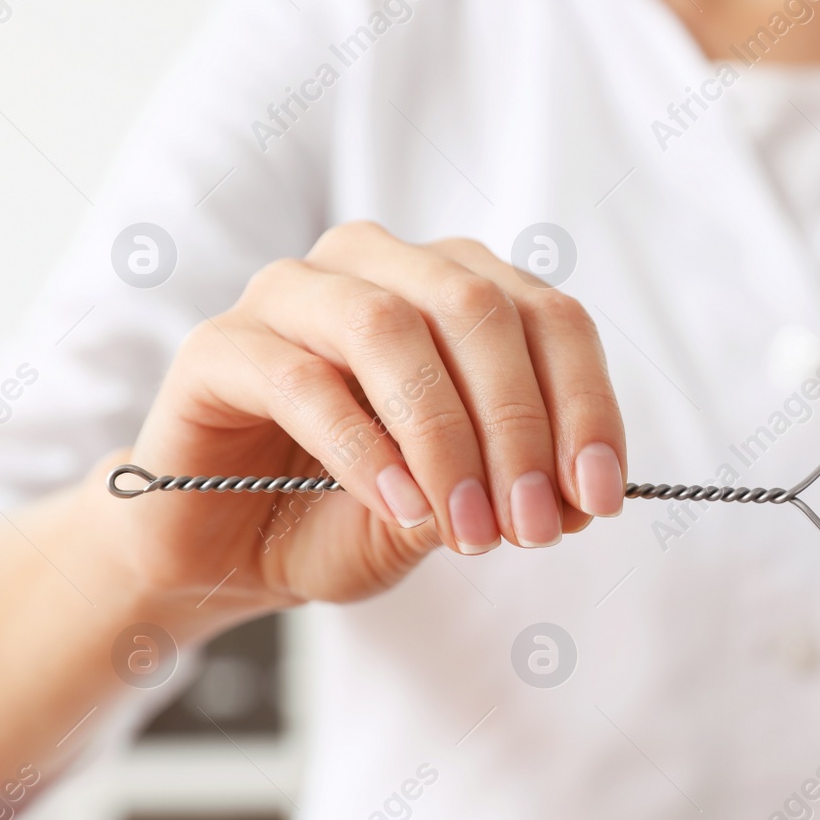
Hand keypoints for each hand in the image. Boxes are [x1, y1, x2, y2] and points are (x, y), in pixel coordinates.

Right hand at [112, 221, 624, 612]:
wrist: (227, 552)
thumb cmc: (347, 514)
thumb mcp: (456, 510)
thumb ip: (514, 488)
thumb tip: (576, 496)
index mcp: (454, 287)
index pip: (549, 318)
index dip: (586, 406)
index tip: (599, 497)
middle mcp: (379, 267)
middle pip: (478, 311)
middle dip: (520, 427)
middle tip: (531, 525)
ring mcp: (293, 293)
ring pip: (391, 330)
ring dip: (445, 438)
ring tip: (469, 527)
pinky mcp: (220, 344)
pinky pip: (302, 379)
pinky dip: (365, 448)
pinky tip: (399, 508)